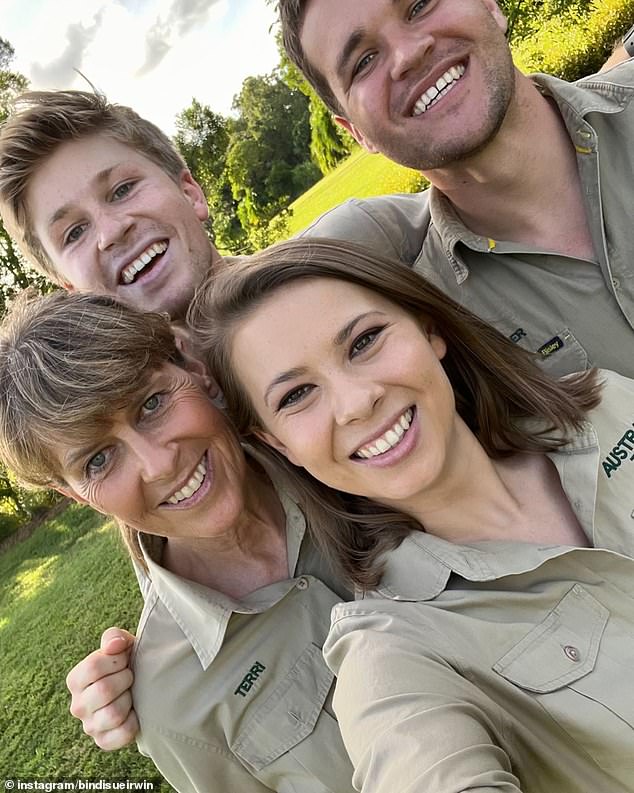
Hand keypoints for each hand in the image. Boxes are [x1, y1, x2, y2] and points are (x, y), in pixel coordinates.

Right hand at [66, 627, 138, 749]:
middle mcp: (77, 705)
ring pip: (113, 714)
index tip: (125, 660)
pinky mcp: (104, 742)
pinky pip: (122, 733)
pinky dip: (134, 721)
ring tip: (131, 694)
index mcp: (75, 679)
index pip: (93, 667)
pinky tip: (134, 711)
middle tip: (130, 677)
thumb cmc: (127, 663)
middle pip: (104, 691)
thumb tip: (115, 644)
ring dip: (130, 700)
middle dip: (125, 679)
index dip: (117, 660)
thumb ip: (113, 638)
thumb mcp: (120, 645)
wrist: (141, 687)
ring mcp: (89, 726)